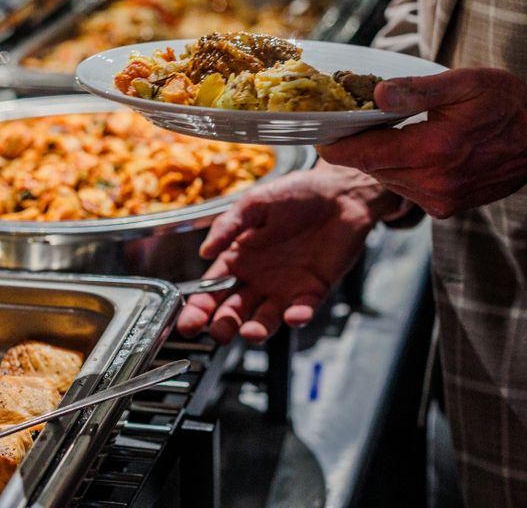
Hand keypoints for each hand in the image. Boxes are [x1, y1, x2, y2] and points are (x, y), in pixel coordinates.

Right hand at [175, 162, 400, 343]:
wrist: (338, 192)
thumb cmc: (294, 193)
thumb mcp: (254, 204)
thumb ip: (229, 227)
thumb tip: (205, 252)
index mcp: (239, 258)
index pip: (213, 289)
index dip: (199, 308)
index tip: (188, 324)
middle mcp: (258, 278)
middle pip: (235, 311)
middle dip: (223, 325)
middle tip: (217, 332)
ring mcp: (285, 287)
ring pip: (266, 318)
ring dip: (257, 329)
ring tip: (250, 333)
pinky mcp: (313, 290)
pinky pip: (303, 309)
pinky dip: (298, 316)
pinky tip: (293, 315)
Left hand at [317, 68, 526, 218]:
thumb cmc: (506, 104)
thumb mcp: (464, 82)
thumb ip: (417, 89)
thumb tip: (376, 94)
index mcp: (432, 151)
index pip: (363, 154)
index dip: (335, 144)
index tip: (320, 131)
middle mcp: (433, 184)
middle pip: (371, 168)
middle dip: (358, 146)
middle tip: (349, 120)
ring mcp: (441, 200)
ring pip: (388, 180)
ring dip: (380, 158)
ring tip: (384, 131)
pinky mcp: (447, 208)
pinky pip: (408, 189)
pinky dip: (401, 169)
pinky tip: (412, 147)